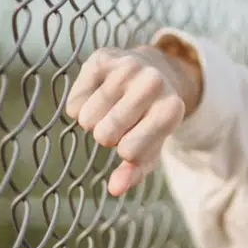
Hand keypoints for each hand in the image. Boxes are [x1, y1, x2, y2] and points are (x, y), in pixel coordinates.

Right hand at [65, 45, 199, 195]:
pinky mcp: (102, 58)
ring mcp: (127, 67)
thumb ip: (136, 172)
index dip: (126, 150)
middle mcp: (153, 83)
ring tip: (110, 108)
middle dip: (107, 136)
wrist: (150, 71)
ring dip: (93, 121)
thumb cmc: (149, 118)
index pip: (130, 152)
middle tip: (120, 121)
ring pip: (87, 119)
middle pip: (105, 135)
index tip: (135, 137)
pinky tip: (97, 95)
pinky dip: (80, 106)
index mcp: (172, 109)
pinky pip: (75, 103)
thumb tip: (115, 189)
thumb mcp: (151, 146)